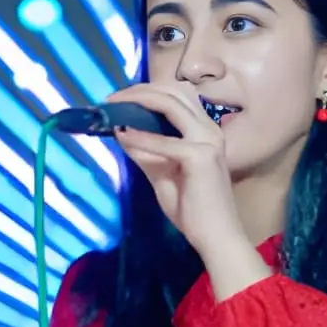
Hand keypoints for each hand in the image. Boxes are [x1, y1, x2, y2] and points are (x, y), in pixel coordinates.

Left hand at [109, 82, 245, 257]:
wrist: (215, 236)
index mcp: (204, 130)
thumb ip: (146, 152)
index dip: (146, 91)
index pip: (176, 95)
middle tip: (110, 99)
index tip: (118, 99)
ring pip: (170, 103)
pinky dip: (139, 137)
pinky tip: (121, 135)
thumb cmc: (193, 209)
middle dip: (137, 90)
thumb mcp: (162, 174)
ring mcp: (208, 139)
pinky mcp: (200, 156)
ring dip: (138, 101)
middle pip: (172, 91)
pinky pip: (162, 141)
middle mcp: (209, 128)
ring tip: (113, 107)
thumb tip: (121, 131)